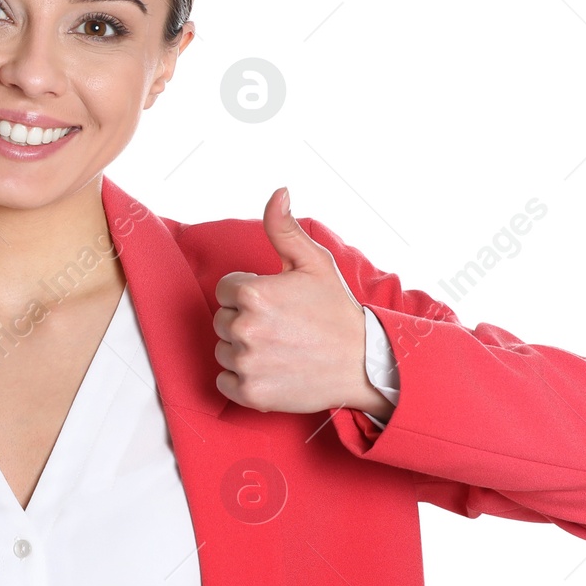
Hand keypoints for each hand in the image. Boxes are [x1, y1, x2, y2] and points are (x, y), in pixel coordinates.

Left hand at [213, 187, 390, 417]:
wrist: (363, 363)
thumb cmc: (336, 311)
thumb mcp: (314, 262)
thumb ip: (284, 227)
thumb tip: (278, 191)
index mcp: (252, 292)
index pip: (226, 290)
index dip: (250, 294)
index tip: (278, 304)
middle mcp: (244, 328)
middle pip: (222, 320)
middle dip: (246, 321)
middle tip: (282, 327)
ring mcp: (246, 363)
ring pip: (223, 351)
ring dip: (243, 350)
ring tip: (280, 348)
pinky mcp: (250, 393)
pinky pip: (224, 382)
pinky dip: (243, 379)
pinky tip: (272, 370)